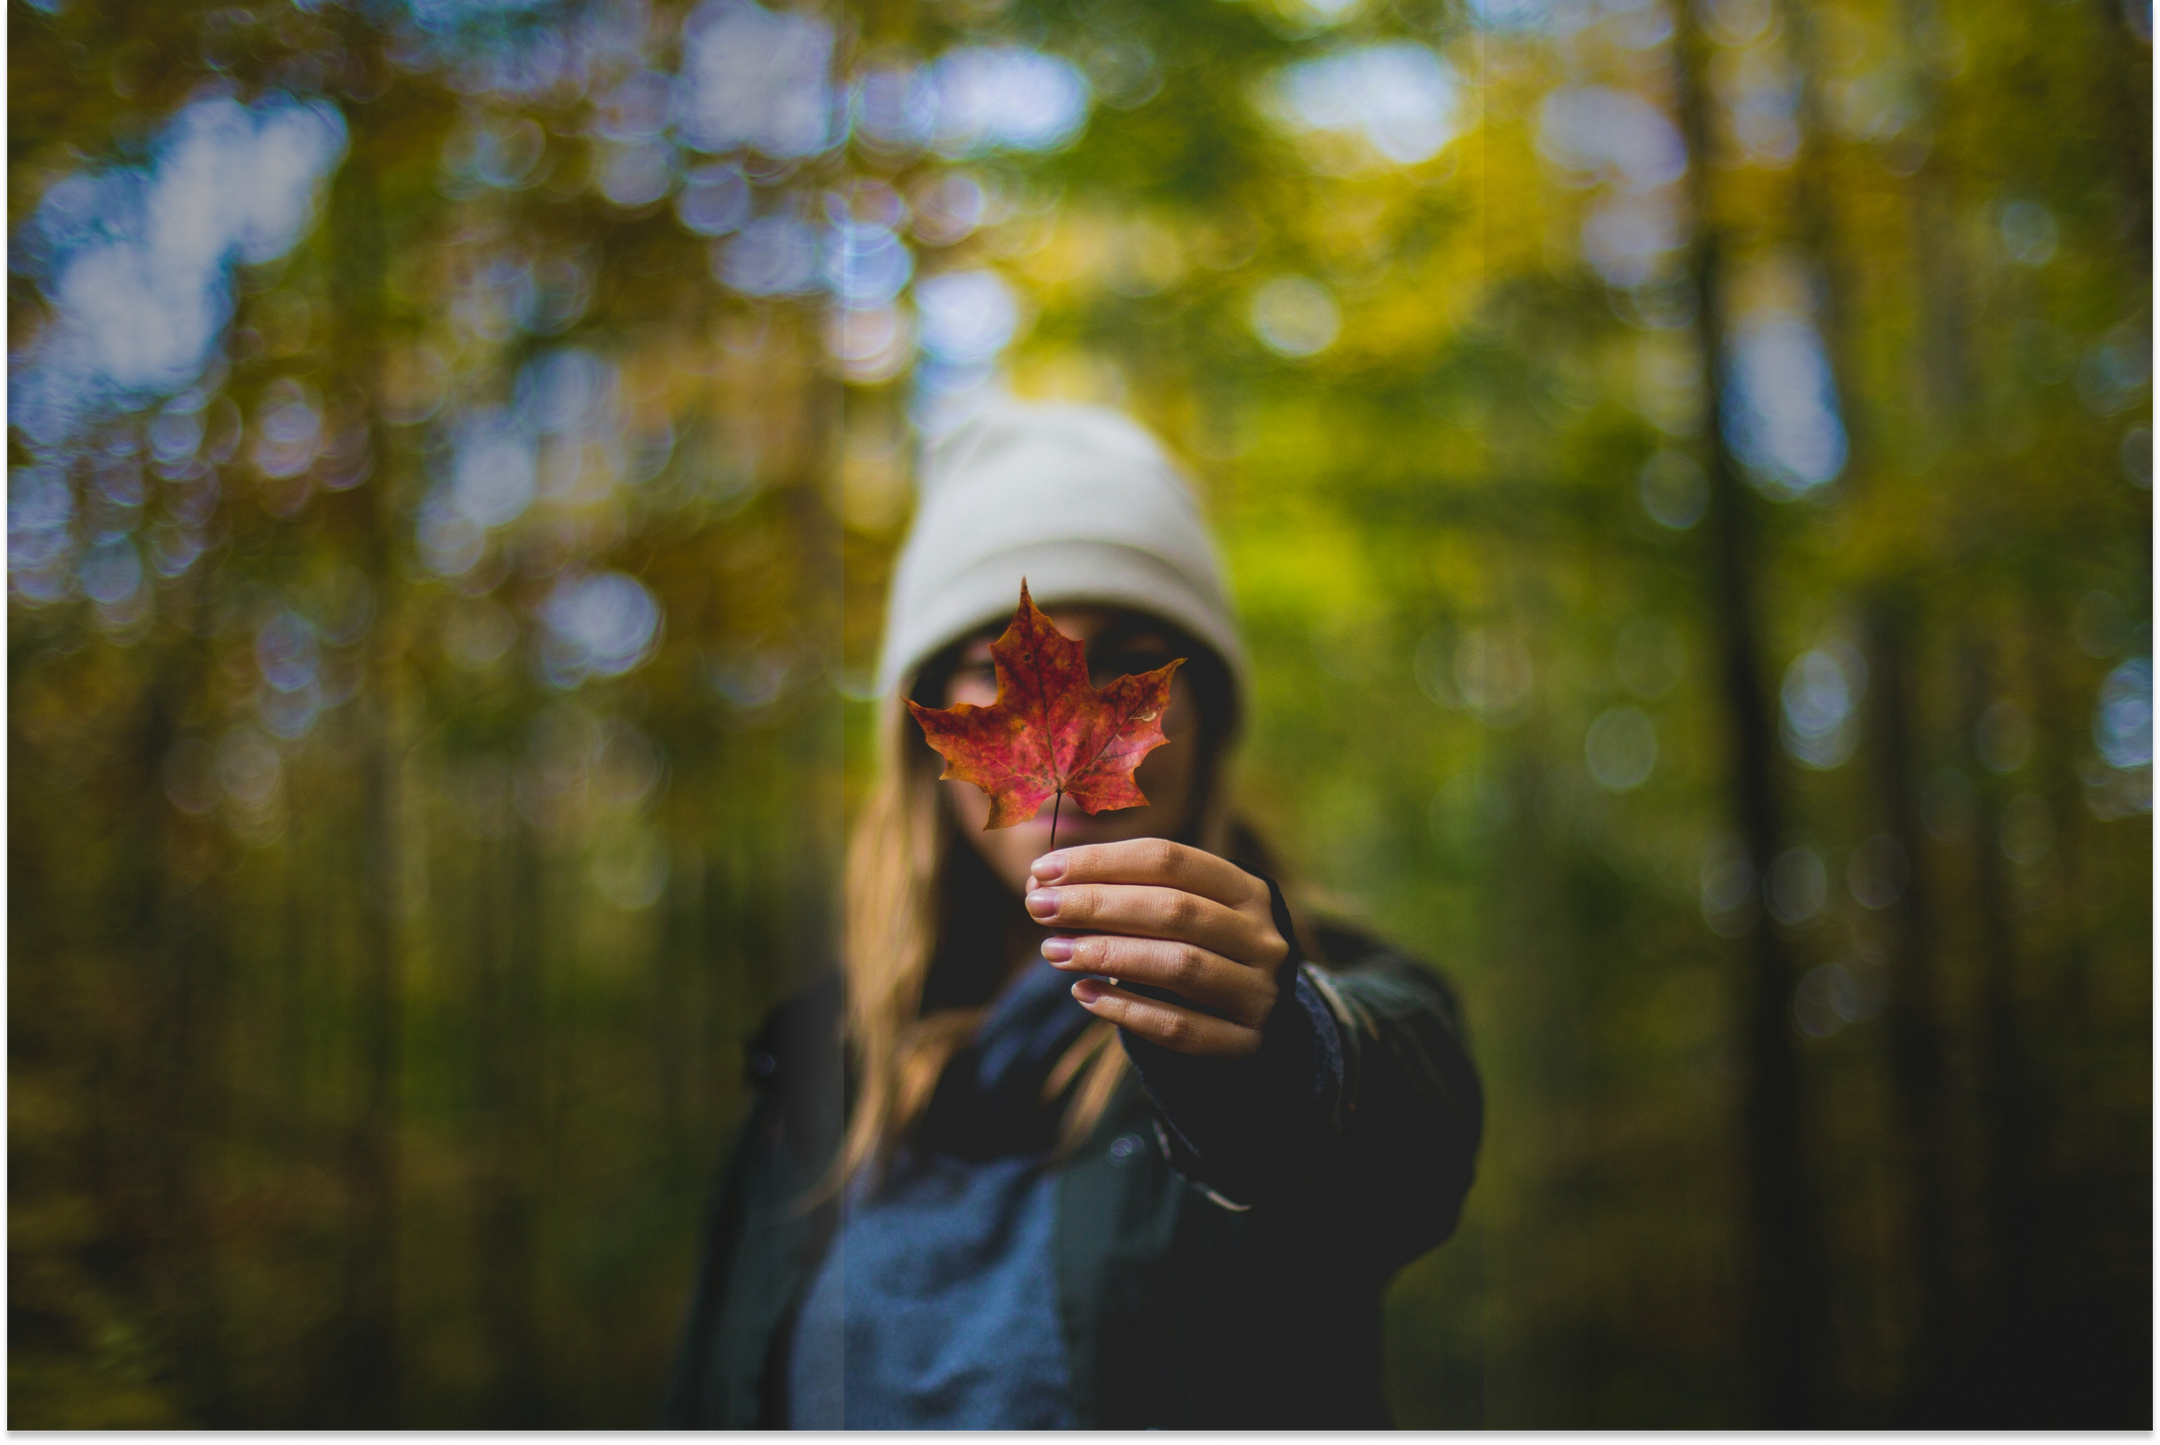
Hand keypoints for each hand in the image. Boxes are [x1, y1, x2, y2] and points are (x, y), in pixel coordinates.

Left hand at [1026, 838, 1289, 1057]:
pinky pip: (1179, 1027)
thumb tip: (1040, 881)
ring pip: (1179, 966)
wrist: (1251, 1021)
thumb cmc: (1196, 951)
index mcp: (1246, 889)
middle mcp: (1262, 937)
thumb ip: (1118, 894)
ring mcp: (1259, 992)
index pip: (1169, 859)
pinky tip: (1083, 993)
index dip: (1103, 861)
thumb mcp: (1174, 914)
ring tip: (1052, 951)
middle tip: (1037, 907)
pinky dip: (1126, 1009)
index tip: (1043, 869)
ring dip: (1108, 954)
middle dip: (1097, 904)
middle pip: (1174, 910)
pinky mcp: (1244, 1042)